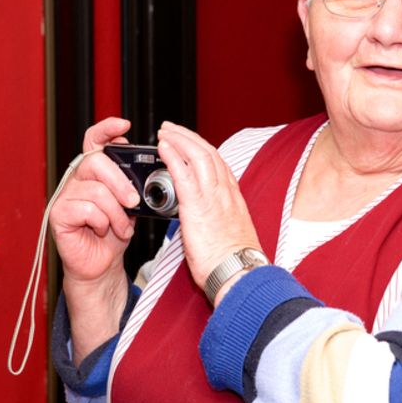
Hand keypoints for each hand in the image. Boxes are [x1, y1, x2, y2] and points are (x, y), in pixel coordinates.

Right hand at [50, 117, 139, 286]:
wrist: (102, 264)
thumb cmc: (116, 232)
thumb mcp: (131, 203)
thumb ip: (133, 184)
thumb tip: (147, 170)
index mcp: (95, 171)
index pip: (95, 139)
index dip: (107, 128)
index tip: (125, 124)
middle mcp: (78, 177)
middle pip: (97, 162)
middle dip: (121, 183)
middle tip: (133, 202)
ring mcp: (66, 194)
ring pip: (96, 190)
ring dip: (116, 212)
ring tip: (122, 226)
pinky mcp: (58, 213)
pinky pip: (86, 208)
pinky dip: (102, 222)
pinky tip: (103, 230)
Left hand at [157, 121, 264, 292]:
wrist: (239, 273)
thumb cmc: (233, 262)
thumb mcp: (229, 235)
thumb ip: (216, 221)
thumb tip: (203, 221)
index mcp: (233, 198)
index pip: (218, 164)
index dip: (202, 149)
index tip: (190, 143)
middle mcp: (225, 192)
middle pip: (208, 153)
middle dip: (188, 137)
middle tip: (172, 129)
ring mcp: (213, 196)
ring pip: (197, 156)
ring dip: (179, 139)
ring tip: (164, 131)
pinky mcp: (197, 206)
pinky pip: (183, 174)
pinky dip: (173, 156)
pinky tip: (163, 147)